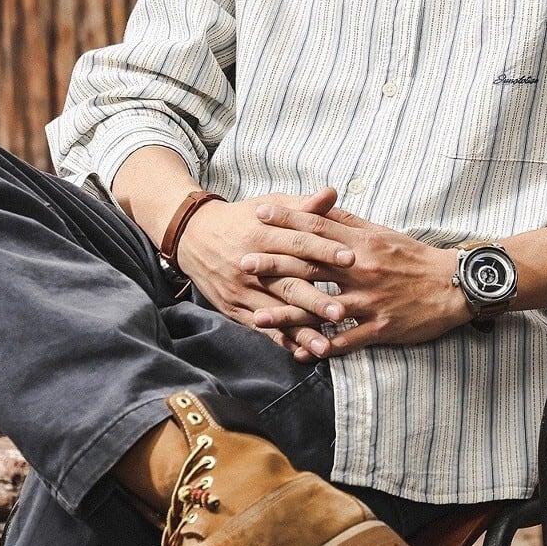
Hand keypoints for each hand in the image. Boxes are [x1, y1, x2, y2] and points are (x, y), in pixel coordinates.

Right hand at [175, 188, 353, 349]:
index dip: (326, 250)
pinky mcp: (234, 308)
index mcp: (263, 234)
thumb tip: (332, 193)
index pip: (299, 243)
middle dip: (316, 300)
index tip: (352, 258)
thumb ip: (303, 206)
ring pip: (275, 312)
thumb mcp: (270, 205)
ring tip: (325, 346)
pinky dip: (280, 340)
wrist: (194, 236)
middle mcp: (251, 265)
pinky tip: (300, 352)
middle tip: (342, 312)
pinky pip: (260, 328)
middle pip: (288, 283)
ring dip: (301, 330)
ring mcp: (241, 290)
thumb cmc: (243, 218)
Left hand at [243, 205, 472, 360]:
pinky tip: (299, 353)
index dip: (288, 220)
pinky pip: (347, 340)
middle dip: (275, 264)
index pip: (319, 226)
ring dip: (289, 313)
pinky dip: (322, 347)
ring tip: (258, 317)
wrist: (454, 286)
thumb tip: (322, 203)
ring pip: (323, 308)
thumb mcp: (383, 233)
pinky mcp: (381, 328)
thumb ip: (350, 221)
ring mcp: (371, 300)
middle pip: (313, 265)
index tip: (259, 214)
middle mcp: (363, 269)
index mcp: (363, 243)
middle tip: (243, 261)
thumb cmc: (416, 258)